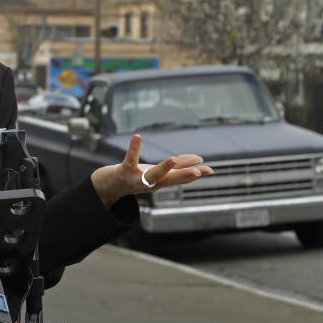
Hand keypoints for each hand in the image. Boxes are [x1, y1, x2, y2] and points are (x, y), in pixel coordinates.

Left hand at [91, 134, 212, 207]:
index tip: (210, 170)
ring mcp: (138, 178)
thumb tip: (199, 159)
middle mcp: (152, 183)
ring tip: (173, 159)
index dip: (195, 175)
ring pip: (152, 174)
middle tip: (198, 171)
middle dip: (184, 176)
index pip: (181, 178)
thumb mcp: (160, 173)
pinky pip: (130, 159)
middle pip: (170, 179)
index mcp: (162, 182)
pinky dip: (134, 148)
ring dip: (164, 167)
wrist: (112, 186)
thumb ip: (179, 167)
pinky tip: (137, 137)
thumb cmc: (139, 177)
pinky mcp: (125, 170)